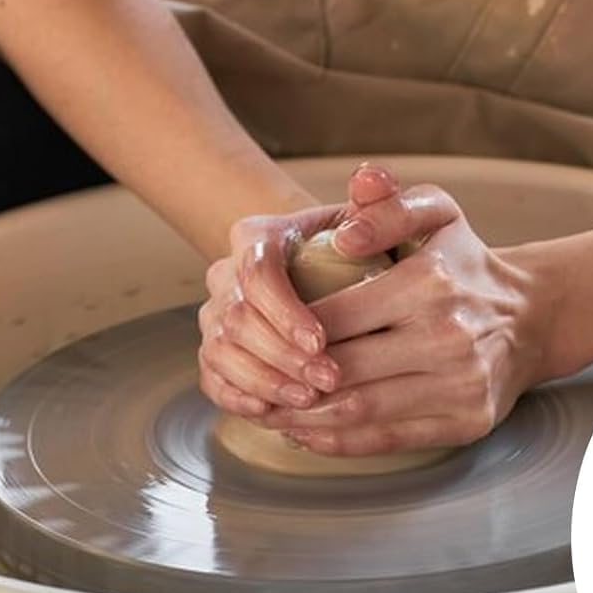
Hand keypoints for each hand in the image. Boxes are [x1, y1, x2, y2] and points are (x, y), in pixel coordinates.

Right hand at [195, 163, 400, 418]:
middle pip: (236, 317)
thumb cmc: (363, 248)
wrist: (342, 277)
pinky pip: (214, 378)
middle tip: (327, 380)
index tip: (321, 340)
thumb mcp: (376, 221)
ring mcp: (218, 314)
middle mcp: (227, 273)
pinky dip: (239, 397)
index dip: (283, 310)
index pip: (256, 270)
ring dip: (264, 380)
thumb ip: (379, 199)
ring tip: (309, 399)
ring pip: (221, 350)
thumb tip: (369, 179)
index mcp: (258, 236)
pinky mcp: (218, 351)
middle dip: (280, 354)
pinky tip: (274, 412)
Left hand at [253, 164, 551, 456]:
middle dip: (288, 380)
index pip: (336, 314)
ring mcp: (461, 384)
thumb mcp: (436, 212)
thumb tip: (345, 232)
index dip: (287, 331)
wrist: (531, 315)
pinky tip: (306, 430)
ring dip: (303, 417)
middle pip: (343, 368)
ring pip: (360, 410)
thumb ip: (387, 205)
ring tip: (268, 409)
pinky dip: (339, 441)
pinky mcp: (467, 421)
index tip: (260, 334)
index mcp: (432, 281)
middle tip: (253, 379)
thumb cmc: (465, 261)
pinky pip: (389, 439)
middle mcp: (449, 336)